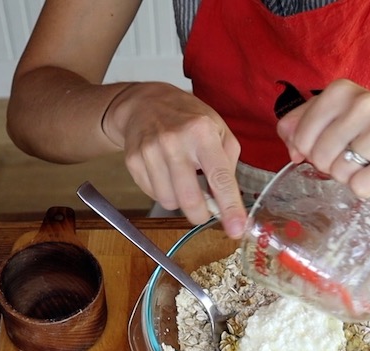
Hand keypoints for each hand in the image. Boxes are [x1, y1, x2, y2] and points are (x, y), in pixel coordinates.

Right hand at [104, 82, 246, 236]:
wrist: (144, 103)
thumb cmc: (188, 118)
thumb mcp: (218, 130)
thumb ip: (228, 164)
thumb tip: (226, 200)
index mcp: (202, 132)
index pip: (219, 178)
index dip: (229, 207)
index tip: (236, 230)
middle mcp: (174, 142)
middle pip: (189, 198)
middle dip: (200, 214)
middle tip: (204, 211)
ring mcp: (150, 151)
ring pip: (169, 201)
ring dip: (180, 200)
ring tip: (181, 180)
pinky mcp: (133, 161)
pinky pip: (153, 195)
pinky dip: (163, 192)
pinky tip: (166, 174)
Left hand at [276, 79, 369, 197]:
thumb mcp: (345, 112)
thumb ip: (308, 119)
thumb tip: (286, 138)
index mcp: (342, 91)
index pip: (298, 133)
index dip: (307, 149)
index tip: (330, 146)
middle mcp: (362, 105)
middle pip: (318, 156)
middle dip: (331, 164)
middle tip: (356, 155)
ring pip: (339, 173)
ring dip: (351, 176)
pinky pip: (359, 187)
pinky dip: (366, 187)